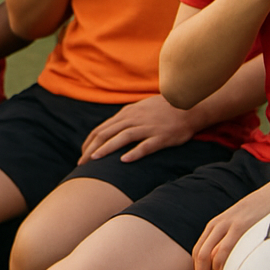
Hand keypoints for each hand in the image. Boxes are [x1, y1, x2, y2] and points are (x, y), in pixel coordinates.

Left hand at [78, 95, 199, 163]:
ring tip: (95, 160)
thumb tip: (110, 129)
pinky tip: (124, 160)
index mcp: (126, 114)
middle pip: (106, 134)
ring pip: (122, 138)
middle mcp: (133, 120)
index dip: (89, 142)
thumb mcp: (139, 109)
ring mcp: (147, 128)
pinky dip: (134, 152)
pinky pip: (146, 145)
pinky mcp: (161, 137)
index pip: (101, 129)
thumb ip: (125, 118)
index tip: (82, 154)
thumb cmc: (162, 109)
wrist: (188, 106)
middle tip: (82, 163)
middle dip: (91, 149)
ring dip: (106, 149)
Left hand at [190, 182, 269, 269]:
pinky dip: (223, 268)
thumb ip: (237, 247)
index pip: (197, 256)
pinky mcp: (243, 225)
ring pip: (208, 257)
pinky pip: (225, 250)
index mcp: (217, 227)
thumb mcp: (248, 228)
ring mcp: (230, 225)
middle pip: (198, 258)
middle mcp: (219, 226)